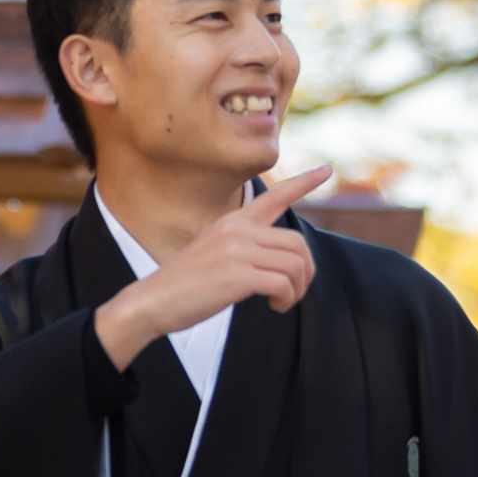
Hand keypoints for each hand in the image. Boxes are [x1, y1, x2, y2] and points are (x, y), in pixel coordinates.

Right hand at [94, 168, 331, 368]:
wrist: (152, 300)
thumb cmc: (184, 284)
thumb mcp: (213, 251)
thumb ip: (244, 247)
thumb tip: (279, 259)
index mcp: (232, 222)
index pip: (274, 195)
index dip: (304, 182)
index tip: (326, 170)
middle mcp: (237, 230)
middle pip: (298, 243)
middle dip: (306, 272)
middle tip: (293, 292)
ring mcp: (237, 250)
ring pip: (295, 264)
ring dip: (297, 289)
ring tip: (282, 302)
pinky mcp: (237, 275)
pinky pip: (283, 283)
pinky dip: (286, 299)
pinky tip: (274, 307)